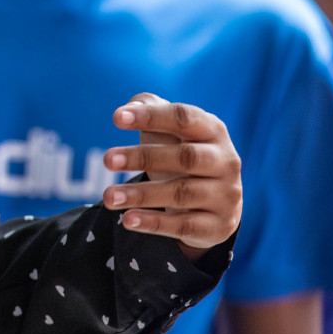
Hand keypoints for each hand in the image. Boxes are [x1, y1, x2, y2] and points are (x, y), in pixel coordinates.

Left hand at [101, 94, 242, 259]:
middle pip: (185, 157)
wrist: (215, 202)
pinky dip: (154, 223)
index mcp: (212, 130)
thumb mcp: (169, 130)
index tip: (116, 118)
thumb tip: (130, 108)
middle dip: (143, 157)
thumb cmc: (181, 153)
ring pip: (182, 193)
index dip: (151, 116)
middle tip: (107, 159)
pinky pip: (184, 225)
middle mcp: (225, 161)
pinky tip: (127, 220)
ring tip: (108, 197)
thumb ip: (150, 109)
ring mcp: (225, 195)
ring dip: (141, 195)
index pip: (183, 118)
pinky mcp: (218, 226)